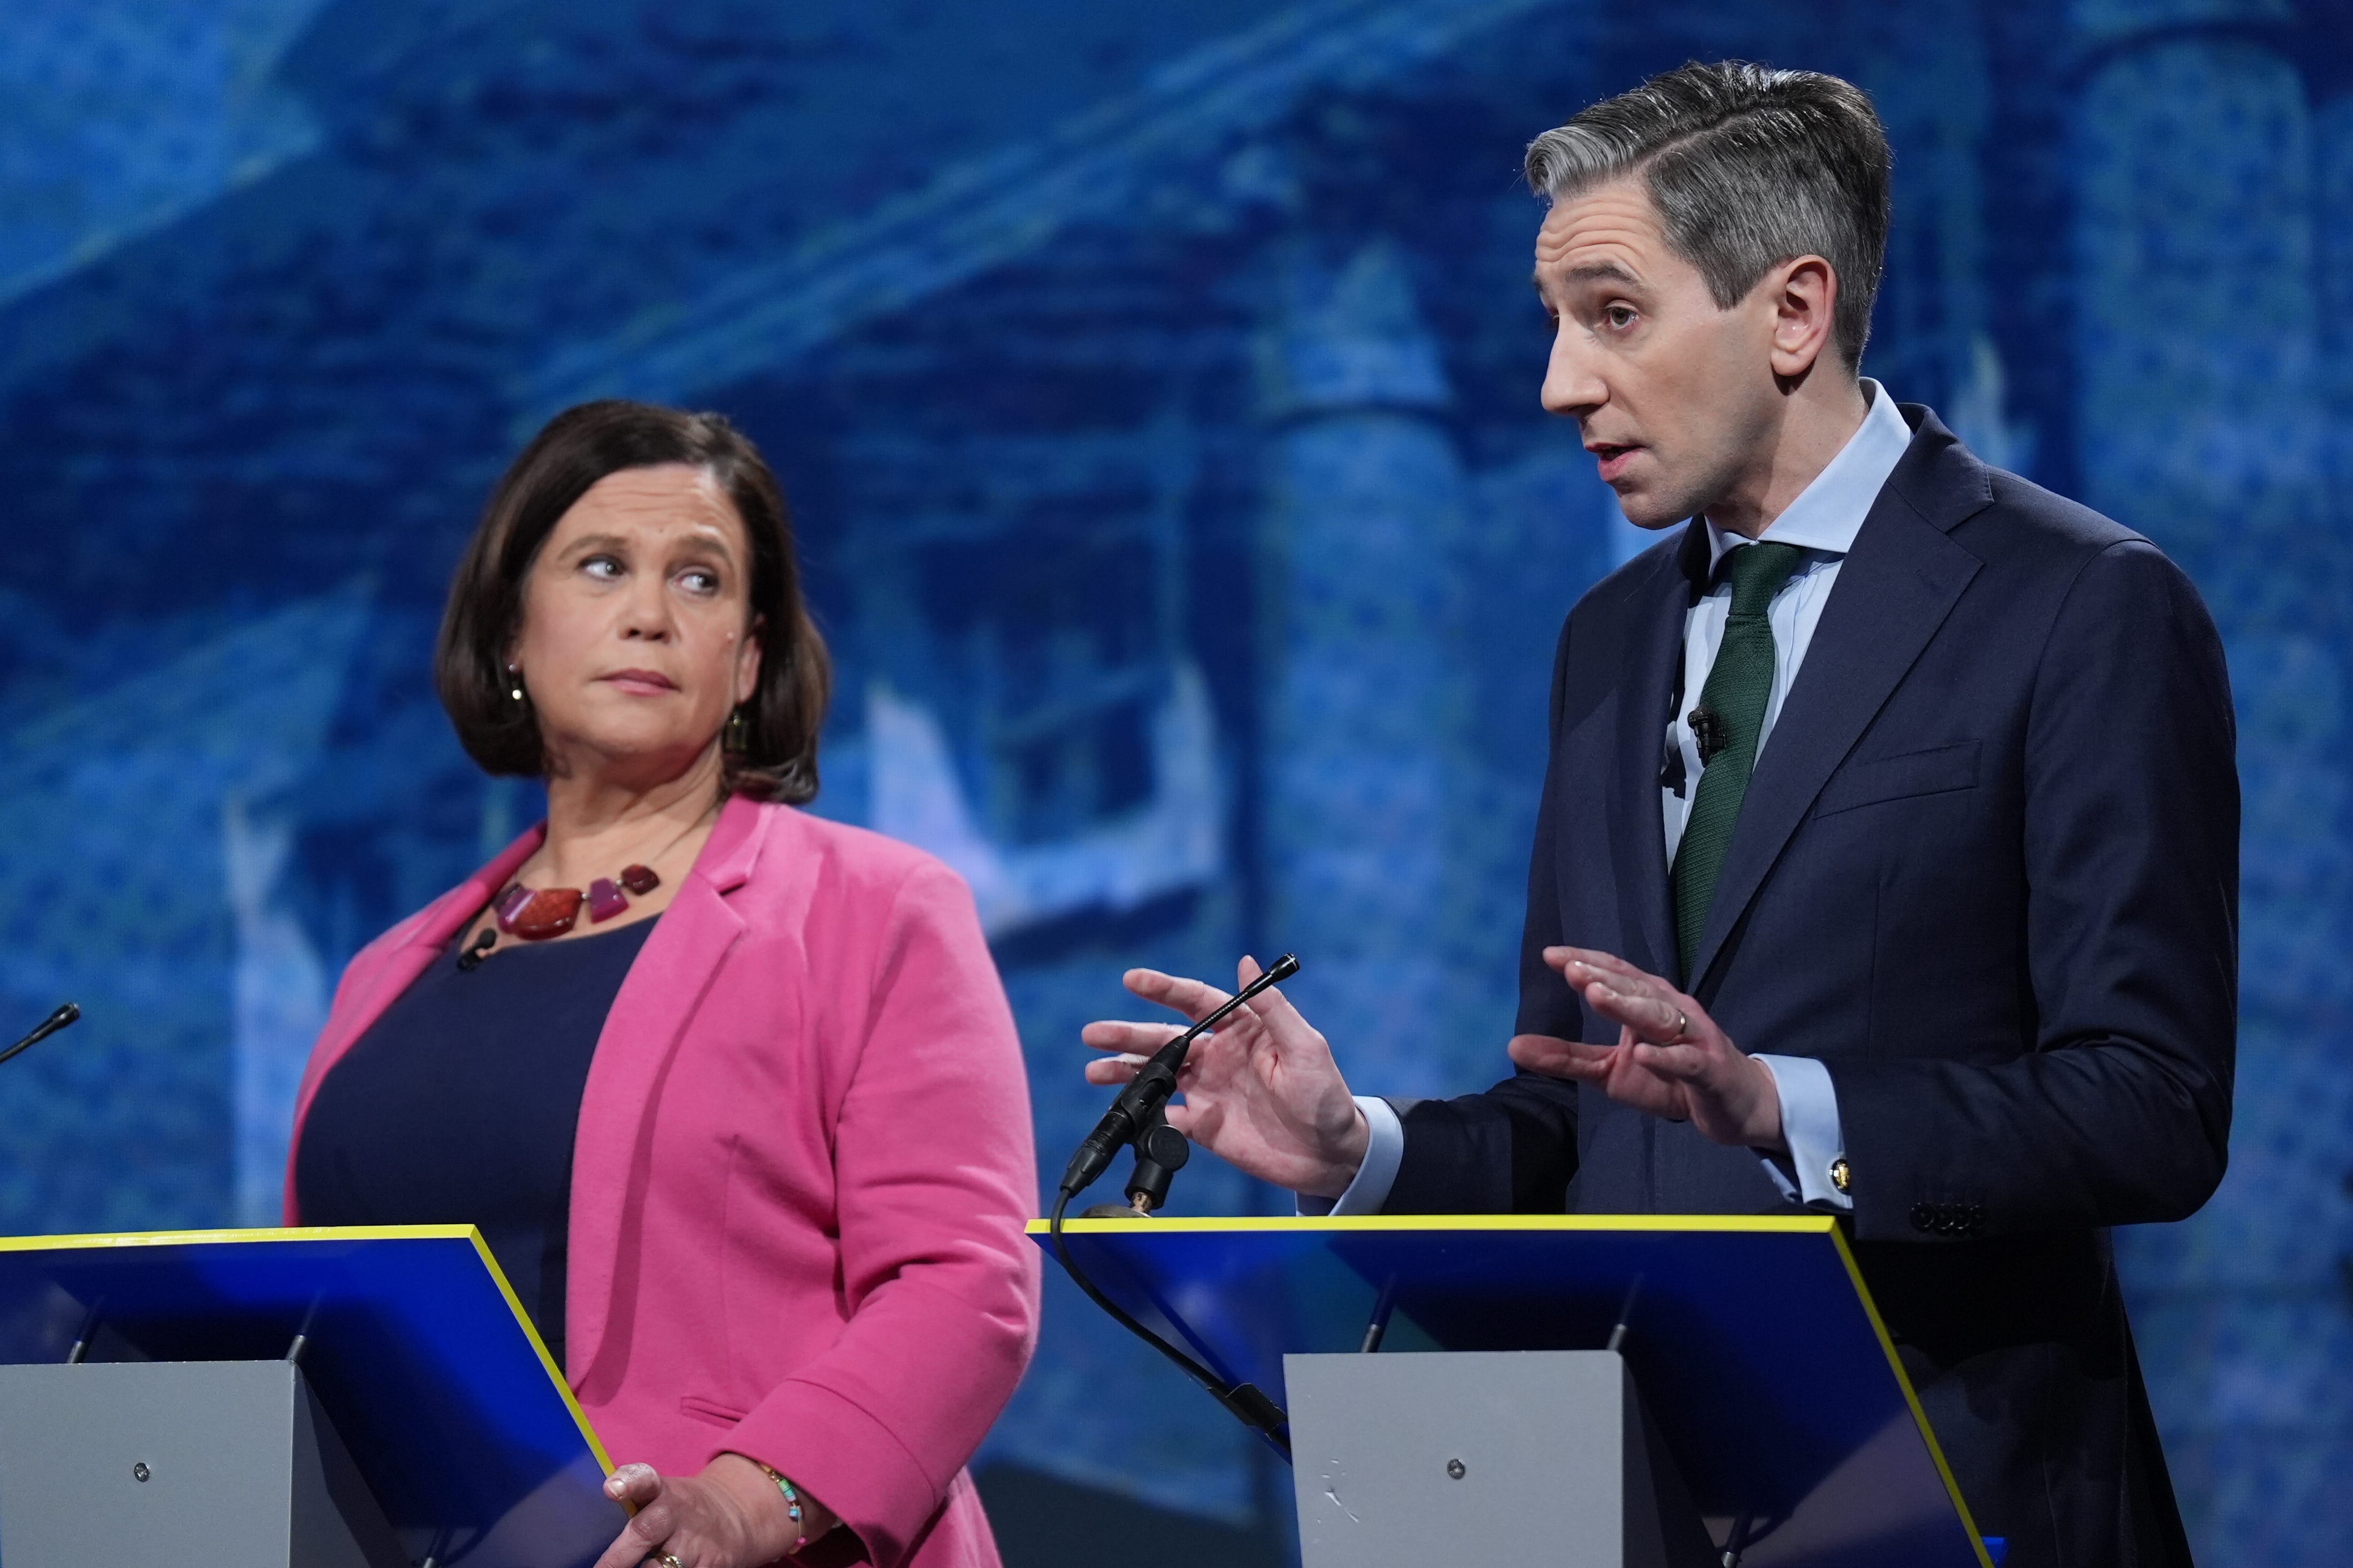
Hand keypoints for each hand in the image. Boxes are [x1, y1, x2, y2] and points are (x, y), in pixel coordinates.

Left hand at [593, 1453, 835, 1567]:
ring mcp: (696, 1540)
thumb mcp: (659, 1497)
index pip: (643, 1479)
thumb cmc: (678, 1512)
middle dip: (619, 1556)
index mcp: (660, 1491)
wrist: (737, 1516)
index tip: (611, 1489)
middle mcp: (677, 1512)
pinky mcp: (713, 1564)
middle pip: (646, 1530)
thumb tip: (583, 1536)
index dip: (627, 1482)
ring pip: (665, 1567)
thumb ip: (630, 1506)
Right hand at [1081, 956, 1368, 1196]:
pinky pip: (1166, 1119)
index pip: (1196, 1001)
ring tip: (1094, 1072)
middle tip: (1094, 1034)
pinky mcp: (1204, 1127)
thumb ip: (1273, 1008)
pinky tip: (1129, 1115)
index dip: (1163, 988)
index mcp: (1242, 1030)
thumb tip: (1244, 962)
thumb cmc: (1326, 1095)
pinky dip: (1147, 1117)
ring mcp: (1208, 1091)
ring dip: (1125, 1072)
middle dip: (1128, 1035)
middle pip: (1164, 1039)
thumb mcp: (1305, 1047)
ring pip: (1157, 1076)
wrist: (1331, 1155)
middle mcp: (1218, 1056)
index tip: (1132, 979)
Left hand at [1507, 946, 1785, 1153]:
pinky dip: (1665, 1056)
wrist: (1734, 1107)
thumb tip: (1512, 1046)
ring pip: (1659, 1016)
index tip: (1550, 955)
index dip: (1586, 961)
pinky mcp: (1709, 1069)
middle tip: (1570, 968)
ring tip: (1596, 996)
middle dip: (1602, 977)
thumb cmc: (1671, 1080)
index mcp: (1648, 1003)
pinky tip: (1640, 1053)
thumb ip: (1567, 1057)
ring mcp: (1693, 1038)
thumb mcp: (1611, 1071)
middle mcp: (1672, 1010)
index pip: (1615, 974)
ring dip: (1628, 1004)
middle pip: (1635, 988)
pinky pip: (1686, 1060)